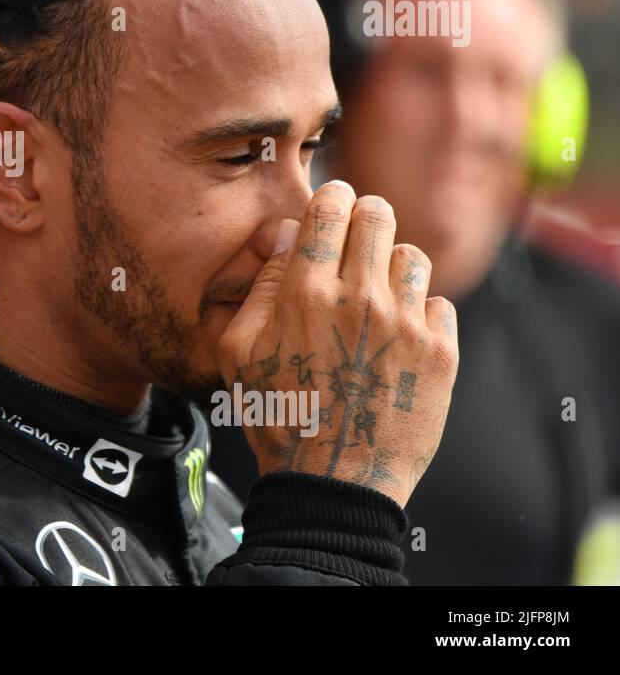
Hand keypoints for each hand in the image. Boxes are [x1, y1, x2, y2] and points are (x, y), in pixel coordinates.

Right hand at [216, 180, 457, 507]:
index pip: (329, 208)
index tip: (331, 206)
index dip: (331, 198)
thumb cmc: (278, 416)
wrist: (333, 482)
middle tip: (357, 241)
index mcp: (304, 294)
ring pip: (412, 256)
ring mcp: (405, 326)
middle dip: (365, 218)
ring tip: (376, 300)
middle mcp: (358, 300)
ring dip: (393, 269)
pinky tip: (396, 342)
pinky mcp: (440, 353)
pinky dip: (420, 314)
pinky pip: (439, 303)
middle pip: (378, 215)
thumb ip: (258, 287)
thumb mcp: (238, 351)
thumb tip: (284, 237)